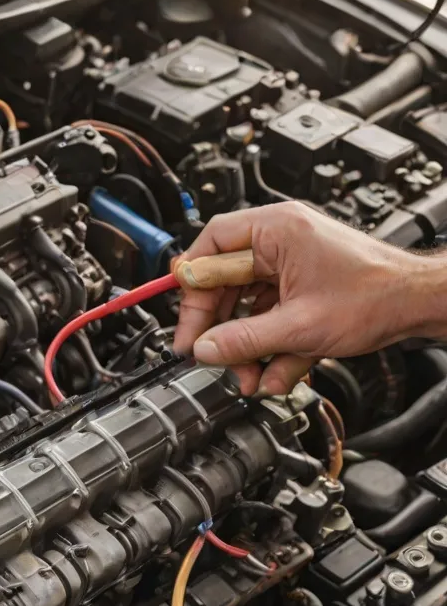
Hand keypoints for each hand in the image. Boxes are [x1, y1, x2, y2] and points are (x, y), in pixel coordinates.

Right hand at [173, 202, 446, 394]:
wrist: (419, 306)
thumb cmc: (377, 296)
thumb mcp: (299, 326)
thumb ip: (244, 339)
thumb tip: (205, 349)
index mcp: (276, 230)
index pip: (211, 246)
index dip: (191, 284)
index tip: (186, 320)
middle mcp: (281, 241)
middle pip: (224, 282)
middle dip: (220, 327)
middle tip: (209, 355)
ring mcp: (291, 265)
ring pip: (246, 305)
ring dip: (245, 345)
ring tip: (248, 375)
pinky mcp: (301, 289)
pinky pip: (269, 317)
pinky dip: (269, 346)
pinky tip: (276, 373)